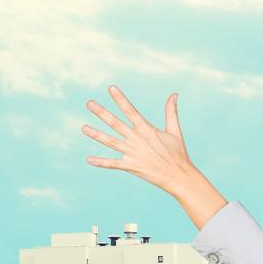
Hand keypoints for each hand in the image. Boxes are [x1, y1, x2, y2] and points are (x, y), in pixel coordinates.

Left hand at [83, 87, 227, 228]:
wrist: (178, 176)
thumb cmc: (178, 154)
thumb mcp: (175, 131)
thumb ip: (171, 112)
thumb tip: (174, 94)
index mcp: (147, 129)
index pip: (131, 110)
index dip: (120, 99)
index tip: (111, 88)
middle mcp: (137, 139)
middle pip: (116, 123)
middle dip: (102, 113)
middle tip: (89, 103)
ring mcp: (133, 153)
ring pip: (111, 142)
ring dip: (96, 135)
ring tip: (84, 128)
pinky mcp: (131, 166)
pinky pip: (113, 164)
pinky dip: (101, 162)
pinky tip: (89, 159)